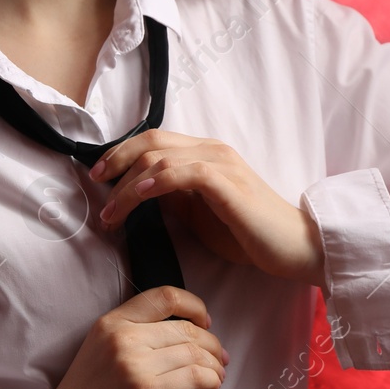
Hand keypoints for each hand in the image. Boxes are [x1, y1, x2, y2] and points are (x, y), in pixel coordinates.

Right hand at [52, 286, 227, 388]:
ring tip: (217, 374)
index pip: (164, 297)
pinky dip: (211, 380)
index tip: (205, 320)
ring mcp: (136, 366)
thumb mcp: (101, 347)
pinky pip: (195, 378)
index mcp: (111, 322)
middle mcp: (125, 338)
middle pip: (186, 330)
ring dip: (214, 365)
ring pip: (195, 354)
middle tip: (220, 357)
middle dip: (212, 344)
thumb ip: (135, 333)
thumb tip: (187, 334)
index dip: (193, 305)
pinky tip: (212, 386)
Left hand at [92, 129, 325, 286]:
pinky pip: (186, 173)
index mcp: (204, 153)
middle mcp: (212, 150)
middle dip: (115, 162)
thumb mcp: (200, 213)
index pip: (153, 141)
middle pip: (150, 141)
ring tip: (111, 213)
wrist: (295, 247)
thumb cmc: (249, 234)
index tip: (98, 178)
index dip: (120, 154)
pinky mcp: (229, 184)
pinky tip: (141, 196)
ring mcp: (221, 164)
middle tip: (94, 187)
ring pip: (161, 158)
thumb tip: (139, 190)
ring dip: (128, 186)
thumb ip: (173, 197)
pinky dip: (157, 182)